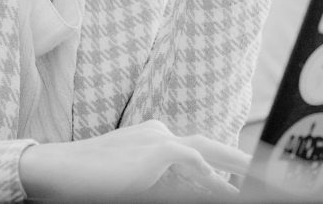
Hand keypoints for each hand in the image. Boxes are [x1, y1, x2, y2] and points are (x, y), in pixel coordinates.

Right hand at [19, 119, 247, 199]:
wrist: (58, 170)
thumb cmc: (89, 182)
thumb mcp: (134, 183)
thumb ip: (165, 183)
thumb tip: (202, 189)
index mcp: (154, 138)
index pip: (197, 152)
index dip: (223, 164)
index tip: (242, 178)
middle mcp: (160, 133)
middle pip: (210, 147)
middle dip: (239, 161)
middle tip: (264, 173)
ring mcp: (158, 137)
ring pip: (207, 153)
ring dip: (233, 169)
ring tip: (257, 182)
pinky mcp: (156, 148)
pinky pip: (191, 160)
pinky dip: (208, 175)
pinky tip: (222, 187)